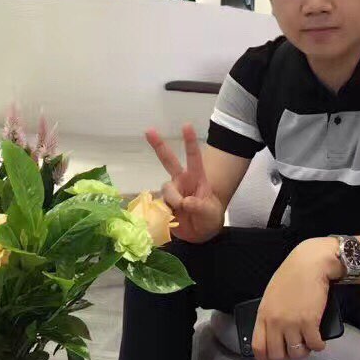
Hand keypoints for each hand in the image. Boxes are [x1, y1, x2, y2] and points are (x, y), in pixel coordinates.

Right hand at [145, 124, 223, 243]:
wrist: (199, 234)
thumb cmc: (208, 218)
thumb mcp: (210, 214)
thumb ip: (200, 207)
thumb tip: (186, 202)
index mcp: (196, 178)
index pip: (194, 157)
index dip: (190, 141)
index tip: (186, 125)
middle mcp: (181, 181)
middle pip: (168, 160)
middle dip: (158, 145)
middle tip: (149, 131)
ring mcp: (171, 192)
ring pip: (165, 189)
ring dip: (172, 200)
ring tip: (180, 213)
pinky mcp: (162, 204)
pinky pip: (158, 205)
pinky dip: (162, 213)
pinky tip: (168, 219)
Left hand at [252, 238, 337, 359]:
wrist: (310, 263)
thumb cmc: (293, 275)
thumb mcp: (272, 294)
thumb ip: (270, 314)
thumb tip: (273, 332)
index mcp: (264, 314)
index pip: (258, 347)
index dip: (266, 358)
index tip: (272, 359)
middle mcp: (276, 321)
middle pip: (277, 355)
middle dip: (287, 355)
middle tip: (294, 348)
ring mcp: (293, 323)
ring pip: (297, 353)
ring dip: (304, 350)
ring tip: (308, 341)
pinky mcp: (310, 322)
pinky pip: (314, 345)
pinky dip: (319, 345)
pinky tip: (319, 339)